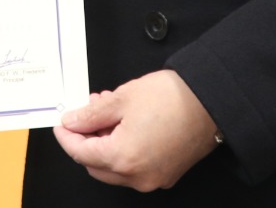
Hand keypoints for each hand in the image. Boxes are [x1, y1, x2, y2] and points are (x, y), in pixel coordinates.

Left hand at [54, 70, 218, 191]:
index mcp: (122, 158)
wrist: (213, 101)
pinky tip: (126, 126)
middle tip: (87, 114)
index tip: (63, 124)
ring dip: (105, 144)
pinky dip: (124, 150)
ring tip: (109, 113)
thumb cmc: (174, 98)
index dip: (67, 136)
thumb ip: (92, 113)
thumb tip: (73, 122)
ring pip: (115, 169)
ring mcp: (153, 178)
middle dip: (87, 140)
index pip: (80, 153)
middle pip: (96, 165)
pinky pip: (135, 168)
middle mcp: (137, 176)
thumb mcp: (122, 98)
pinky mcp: (166, 174)